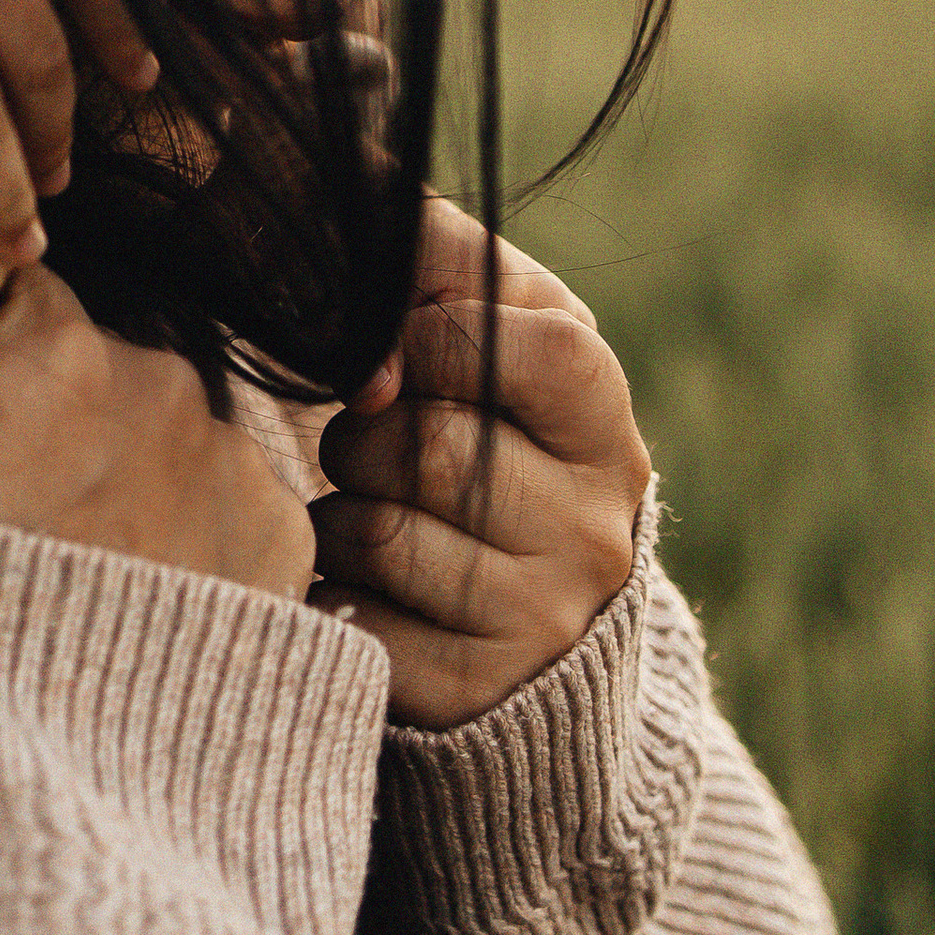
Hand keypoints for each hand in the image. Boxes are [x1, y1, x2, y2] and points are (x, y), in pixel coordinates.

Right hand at [0, 234, 316, 599]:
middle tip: (19, 538)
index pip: (21, 303)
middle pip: (98, 367)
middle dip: (61, 430)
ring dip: (126, 484)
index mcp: (61, 354)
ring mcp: (235, 458)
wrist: (54, 797)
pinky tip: (143, 610)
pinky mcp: (284, 531)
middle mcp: (168, 383)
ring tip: (80, 588)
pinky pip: (223, 494)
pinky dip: (186, 537)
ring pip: (162, 433)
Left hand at [311, 198, 649, 726]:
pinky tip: (363, 585)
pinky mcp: (472, 694)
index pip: (528, 347)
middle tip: (371, 442)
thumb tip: (356, 240)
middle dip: (363, 434)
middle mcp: (595, 530)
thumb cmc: (483, 435)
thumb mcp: (489, 334)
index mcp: (604, 423)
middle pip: (425, 444)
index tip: (408, 350)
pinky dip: (330, 591)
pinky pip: (353, 620)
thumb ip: (435, 257)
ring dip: (338, 513)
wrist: (524, 622)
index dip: (436, 334)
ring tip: (370, 511)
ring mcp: (541, 621)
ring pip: (377, 533)